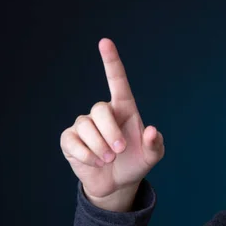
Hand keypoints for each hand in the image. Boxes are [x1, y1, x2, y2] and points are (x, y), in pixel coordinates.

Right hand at [60, 38, 164, 211]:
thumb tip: (152, 130)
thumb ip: (155, 144)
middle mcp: (103, 113)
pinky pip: (73, 141)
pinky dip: (87, 155)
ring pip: (86, 126)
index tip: (105, 42)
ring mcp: (85, 125)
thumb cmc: (136, 162)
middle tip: (119, 151)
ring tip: (109, 159)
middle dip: (110, 132)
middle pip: (100, 109)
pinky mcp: (70, 140)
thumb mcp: (152, 156)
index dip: (111, 61)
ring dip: (100, 146)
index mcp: (124, 108)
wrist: (117, 184)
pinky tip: (96, 163)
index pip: (117, 80)